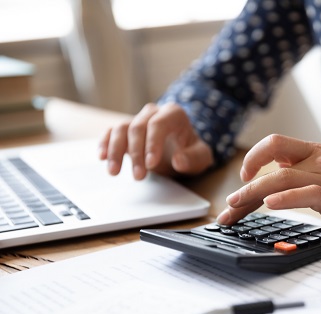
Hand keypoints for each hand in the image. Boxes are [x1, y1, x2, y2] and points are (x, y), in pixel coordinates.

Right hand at [99, 102, 213, 178]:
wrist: (183, 149)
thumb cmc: (191, 152)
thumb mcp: (201, 157)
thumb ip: (194, 158)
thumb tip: (179, 161)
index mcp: (173, 114)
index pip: (158, 124)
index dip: (152, 143)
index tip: (151, 164)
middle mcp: (153, 112)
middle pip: (138, 127)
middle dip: (136, 153)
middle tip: (139, 177)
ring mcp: (138, 119)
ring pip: (121, 129)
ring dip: (115, 151)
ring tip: (114, 172)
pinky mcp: (126, 130)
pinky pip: (111, 132)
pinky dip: (105, 144)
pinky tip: (102, 158)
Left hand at [216, 134, 320, 230]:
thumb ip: (316, 174)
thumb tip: (291, 186)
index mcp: (319, 152)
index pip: (276, 148)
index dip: (253, 159)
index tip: (242, 177)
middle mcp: (319, 159)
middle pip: (271, 157)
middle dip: (245, 178)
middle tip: (229, 204)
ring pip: (281, 176)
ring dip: (253, 192)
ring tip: (235, 207)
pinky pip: (306, 192)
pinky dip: (286, 198)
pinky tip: (271, 205)